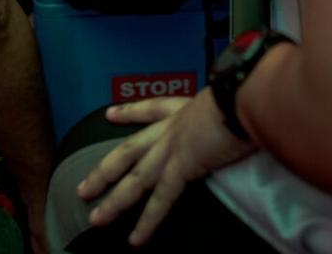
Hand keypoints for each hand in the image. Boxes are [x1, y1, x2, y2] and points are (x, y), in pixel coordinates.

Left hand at [76, 94, 256, 244]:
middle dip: (105, 170)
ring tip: (97, 218)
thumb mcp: (231, 98)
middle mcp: (172, 126)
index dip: (129, 113)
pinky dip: (148, 221)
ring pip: (136, 179)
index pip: (151, 109)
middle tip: (85, 186)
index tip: (112, 114)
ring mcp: (172, 146)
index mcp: (186, 107)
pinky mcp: (182, 166)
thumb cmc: (246, 93)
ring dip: (115, 201)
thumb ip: (226, 109)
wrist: (245, 95)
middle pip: (129, 150)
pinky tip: (136, 238)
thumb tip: (238, 112)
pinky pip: (161, 199)